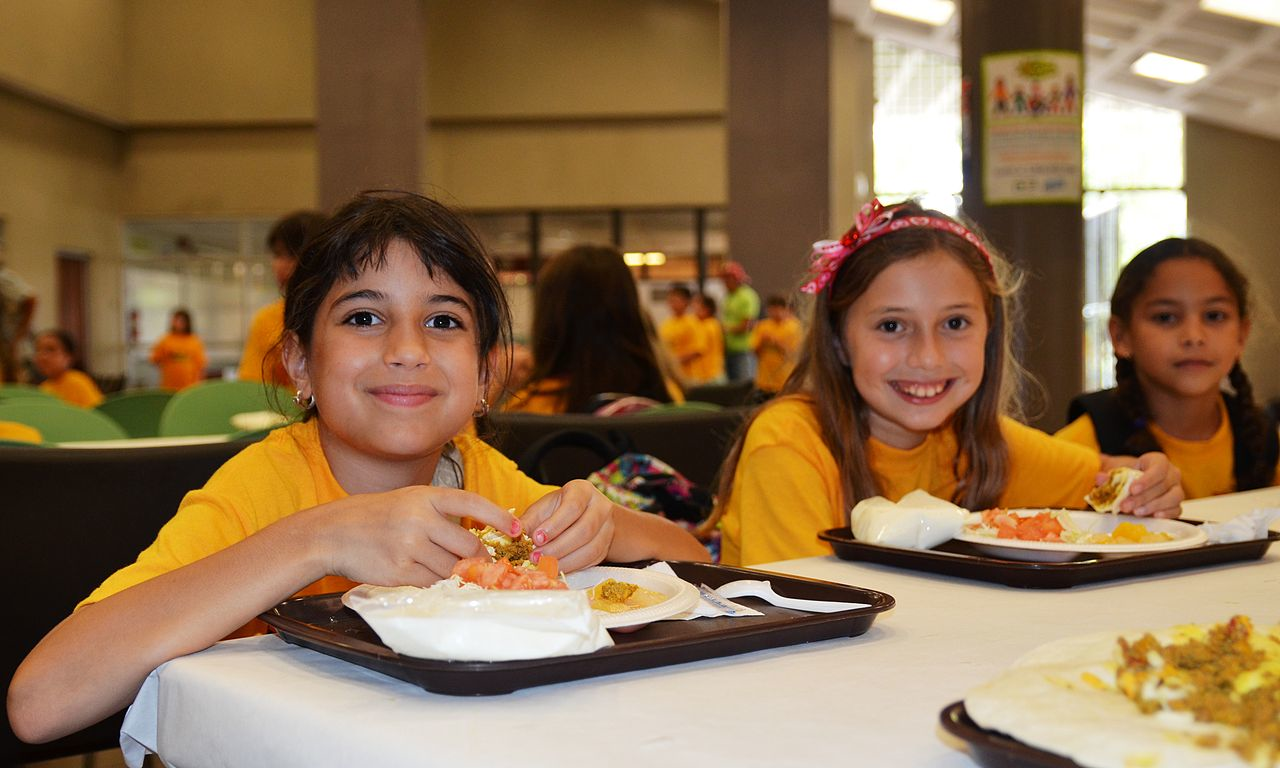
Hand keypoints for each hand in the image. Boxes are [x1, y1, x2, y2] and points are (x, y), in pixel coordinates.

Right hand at [303, 487, 518, 585]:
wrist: (334, 533)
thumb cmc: (376, 517)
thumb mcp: (409, 502)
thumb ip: (440, 515)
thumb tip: (477, 537)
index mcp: (426, 497)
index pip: (472, 503)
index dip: (499, 516)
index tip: (516, 528)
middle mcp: (420, 519)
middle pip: (468, 545)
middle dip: (481, 559)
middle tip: (485, 565)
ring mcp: (410, 546)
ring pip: (452, 568)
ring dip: (459, 574)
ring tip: (455, 573)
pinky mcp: (400, 571)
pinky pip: (433, 583)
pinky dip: (439, 584)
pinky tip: (433, 578)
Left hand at [519, 480, 616, 572]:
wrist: (583, 517)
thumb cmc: (557, 510)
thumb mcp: (543, 509)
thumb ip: (529, 521)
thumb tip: (514, 533)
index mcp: (582, 491)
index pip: (573, 507)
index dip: (555, 525)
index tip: (537, 538)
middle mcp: (600, 507)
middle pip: (584, 530)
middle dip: (558, 547)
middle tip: (536, 557)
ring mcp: (607, 528)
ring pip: (590, 548)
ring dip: (564, 560)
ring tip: (543, 564)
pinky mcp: (605, 547)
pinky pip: (591, 560)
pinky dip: (571, 567)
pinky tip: (554, 568)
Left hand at [1099, 453, 1183, 517]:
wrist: (1130, 484)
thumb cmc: (1126, 475)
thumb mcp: (1115, 472)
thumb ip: (1108, 475)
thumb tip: (1099, 478)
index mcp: (1158, 461)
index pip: (1158, 467)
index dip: (1146, 479)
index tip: (1132, 489)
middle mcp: (1171, 474)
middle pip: (1163, 485)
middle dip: (1143, 497)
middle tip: (1126, 506)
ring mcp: (1176, 489)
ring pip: (1173, 497)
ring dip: (1153, 506)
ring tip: (1136, 512)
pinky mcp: (1176, 504)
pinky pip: (1177, 510)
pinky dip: (1166, 514)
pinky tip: (1153, 516)